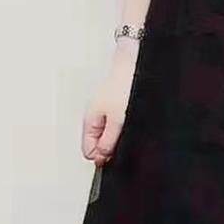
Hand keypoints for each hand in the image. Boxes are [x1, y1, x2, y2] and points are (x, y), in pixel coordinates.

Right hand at [82, 39, 138, 165]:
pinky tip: (132, 125)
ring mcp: (107, 110)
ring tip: (127, 133)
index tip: (113, 158)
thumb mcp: (118, 120)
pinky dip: (123, 129)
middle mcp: (96, 115)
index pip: (88, 149)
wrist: (136, 65)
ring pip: (109, 134)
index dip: (101, 157)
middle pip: (98, 143)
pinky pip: (117, 124)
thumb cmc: (125, 86)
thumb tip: (101, 157)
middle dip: (109, 148)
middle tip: (121, 147)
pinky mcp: (118, 105)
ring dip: (117, 138)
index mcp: (90, 119)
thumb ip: (109, 140)